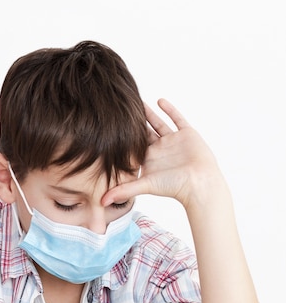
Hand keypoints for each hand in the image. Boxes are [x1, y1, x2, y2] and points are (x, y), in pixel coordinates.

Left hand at [103, 98, 220, 207]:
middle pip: (144, 131)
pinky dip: (170, 110)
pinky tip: (160, 101)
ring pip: (158, 123)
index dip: (123, 135)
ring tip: (138, 101)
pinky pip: (177, 119)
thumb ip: (124, 190)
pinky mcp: (187, 134)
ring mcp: (173, 141)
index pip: (133, 144)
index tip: (110, 123)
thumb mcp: (145, 185)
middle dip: (135, 121)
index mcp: (149, 159)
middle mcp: (160, 149)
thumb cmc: (174, 186)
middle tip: (122, 108)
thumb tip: (102, 202)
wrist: (200, 183)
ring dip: (149, 113)